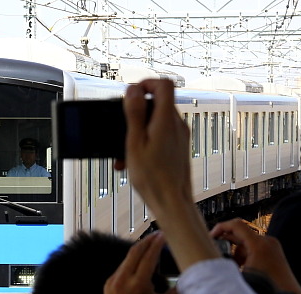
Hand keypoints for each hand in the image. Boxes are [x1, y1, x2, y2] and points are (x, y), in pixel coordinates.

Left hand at [101, 231, 178, 293]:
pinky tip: (138, 263)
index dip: (157, 243)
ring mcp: (113, 281)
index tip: (164, 235)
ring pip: (127, 259)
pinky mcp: (108, 285)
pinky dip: (131, 263)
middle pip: (135, 252)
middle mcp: (123, 279)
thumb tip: (190, 278)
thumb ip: (177, 291)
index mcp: (138, 284)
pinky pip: (121, 269)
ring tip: (150, 247)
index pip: (149, 256)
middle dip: (147, 241)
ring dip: (138, 251)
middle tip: (157, 235)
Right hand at [116, 79, 191, 212]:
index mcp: (166, 120)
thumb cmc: (154, 178)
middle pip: (156, 103)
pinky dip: (145, 141)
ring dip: (137, 130)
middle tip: (121, 128)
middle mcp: (177, 125)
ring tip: (124, 151)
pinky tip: (133, 159)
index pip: (163, 84)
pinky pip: (160, 135)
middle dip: (135, 113)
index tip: (131, 95)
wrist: (172, 202)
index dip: (146, 83)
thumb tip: (133, 89)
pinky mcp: (178, 147)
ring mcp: (179, 136)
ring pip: (156, 121)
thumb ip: (134, 114)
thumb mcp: (134, 143)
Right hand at [210, 218, 300, 293]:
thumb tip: (211, 258)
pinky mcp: (273, 253)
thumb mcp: (241, 275)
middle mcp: (267, 242)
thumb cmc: (267, 289)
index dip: (221, 227)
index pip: (236, 225)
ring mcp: (272, 247)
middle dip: (227, 242)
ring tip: (232, 266)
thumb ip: (226, 262)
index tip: (211, 236)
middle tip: (215, 251)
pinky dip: (245, 255)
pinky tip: (241, 268)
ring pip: (246, 242)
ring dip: (236, 252)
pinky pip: (254, 248)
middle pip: (240, 234)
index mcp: (259, 244)